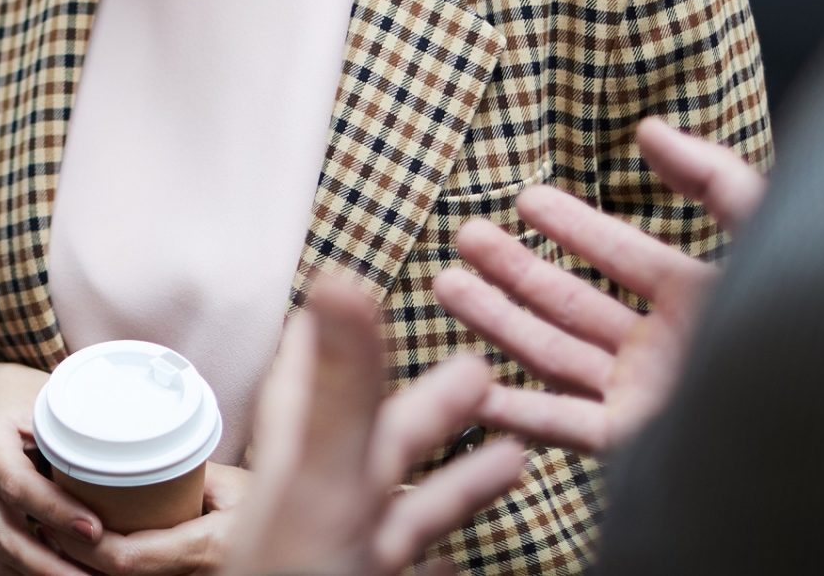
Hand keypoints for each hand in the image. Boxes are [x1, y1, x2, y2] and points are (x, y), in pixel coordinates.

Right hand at [0, 353, 100, 575]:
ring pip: (3, 560)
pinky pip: (4, 568)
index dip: (56, 511)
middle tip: (99, 575)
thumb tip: (135, 438)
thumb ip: (76, 424)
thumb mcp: (44, 402)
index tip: (96, 530)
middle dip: (54, 564)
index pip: (18, 485)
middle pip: (7, 535)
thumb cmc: (22, 402)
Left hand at [37, 465, 249, 575]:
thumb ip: (184, 473)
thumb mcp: (227, 483)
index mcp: (206, 548)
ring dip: (86, 569)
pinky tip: (86, 557)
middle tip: (45, 526)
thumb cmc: (261, 503)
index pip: (128, 559)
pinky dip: (109, 573)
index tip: (57, 520)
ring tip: (57, 538)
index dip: (84, 545)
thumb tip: (128, 452)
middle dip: (75, 559)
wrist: (290, 537)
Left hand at [223, 279, 528, 575]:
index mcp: (305, 464)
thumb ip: (338, 388)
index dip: (333, 339)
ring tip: (518, 455)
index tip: (350, 290)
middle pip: (380, 442)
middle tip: (480, 371)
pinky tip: (467, 562)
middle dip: (429, 407)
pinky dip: (444, 554)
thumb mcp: (324, 476)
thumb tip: (337, 277)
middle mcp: (323, 508)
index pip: (310, 383)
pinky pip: (413, 569)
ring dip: (458, 482)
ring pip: (409, 510)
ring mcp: (346, 560)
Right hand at [432, 118, 767, 454]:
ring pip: (554, 356)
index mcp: (703, 304)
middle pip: (574, 305)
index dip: (576, 226)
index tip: (527, 198)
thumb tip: (649, 130)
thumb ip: (712, 177)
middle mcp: (668, 353)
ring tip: (447, 284)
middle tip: (466, 236)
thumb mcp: (768, 230)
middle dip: (515, 270)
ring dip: (498, 322)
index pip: (624, 257)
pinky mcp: (634, 444)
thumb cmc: (820, 323)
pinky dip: (514, 408)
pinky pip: (563, 423)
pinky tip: (473, 383)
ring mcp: (647, 399)